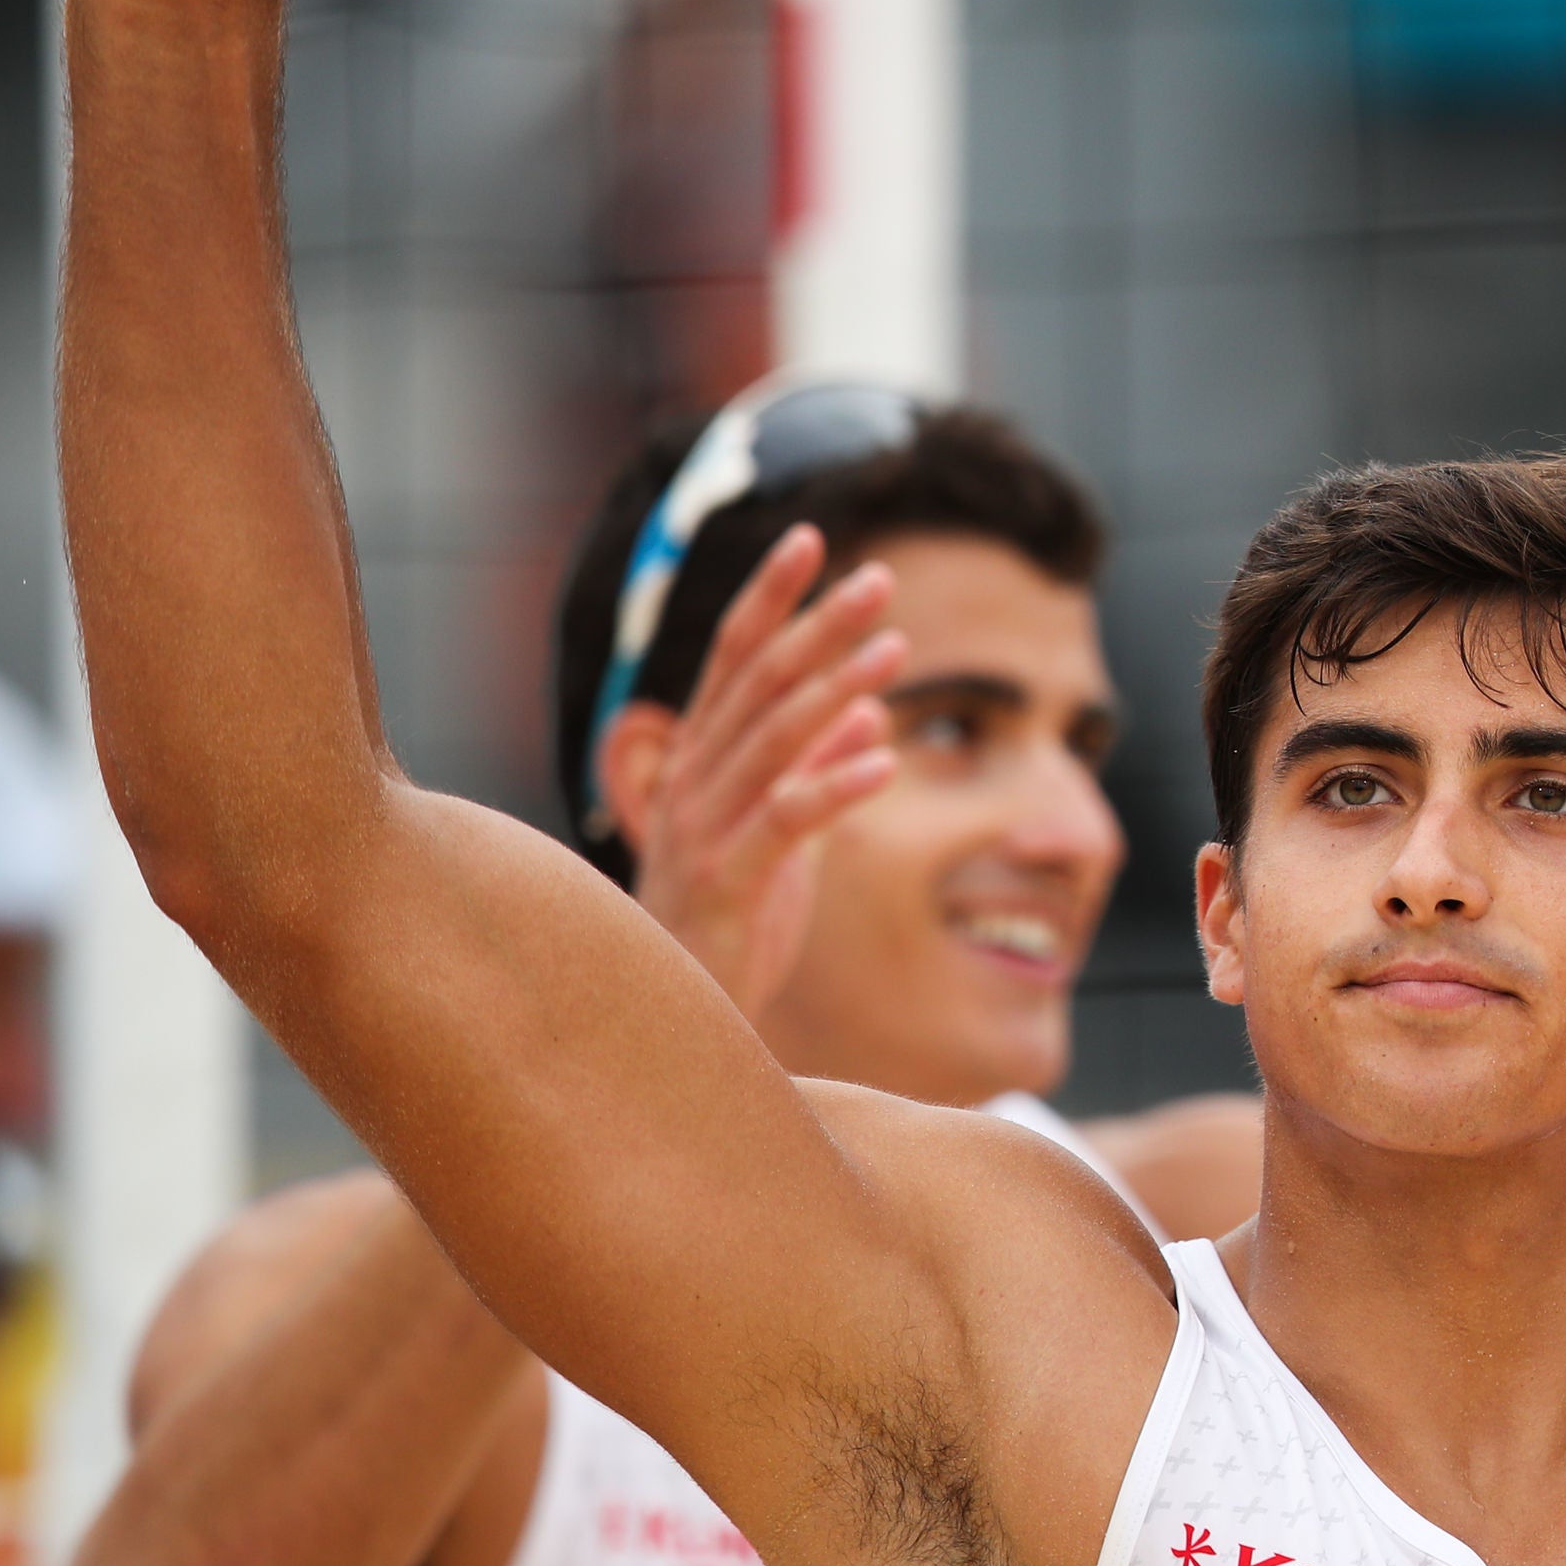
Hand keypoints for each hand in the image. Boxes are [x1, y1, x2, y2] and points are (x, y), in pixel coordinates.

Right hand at [601, 527, 907, 1021]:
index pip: (731, 659)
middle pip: (757, 684)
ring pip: (771, 741)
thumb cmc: (726, 929)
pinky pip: (782, 824)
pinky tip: (884, 760)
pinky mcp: (723, 885)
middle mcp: (691, 784)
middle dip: (818, 625)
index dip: (769, 596)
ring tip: (896, 649)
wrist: (670, 1028)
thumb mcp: (781, 839)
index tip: (810, 537)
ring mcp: (700, 832)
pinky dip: (834, 786)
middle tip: (879, 579)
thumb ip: (816, 773)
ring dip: (836, 689)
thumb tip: (865, 714)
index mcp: (699, 763)